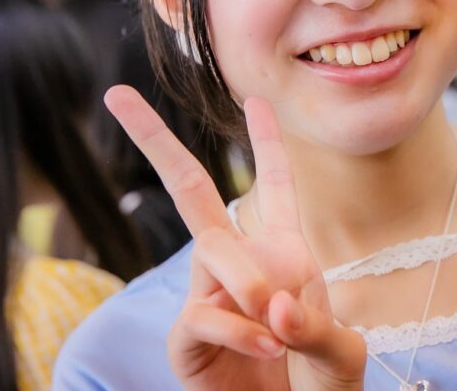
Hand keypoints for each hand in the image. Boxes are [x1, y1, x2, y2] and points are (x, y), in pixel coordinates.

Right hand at [106, 86, 365, 390]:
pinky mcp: (188, 338)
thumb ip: (315, 324)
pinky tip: (264, 349)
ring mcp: (209, 297)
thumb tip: (270, 305)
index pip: (272, 186)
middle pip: (190, 190)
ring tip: (275, 318)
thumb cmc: (320, 385)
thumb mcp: (340, 351)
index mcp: (282, 253)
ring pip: (209, 249)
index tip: (257, 100)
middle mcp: (239, 265)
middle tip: (116, 94)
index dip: (266, 142)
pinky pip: (202, 313)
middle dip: (155, 142)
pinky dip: (237, 329)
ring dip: (246, 279)